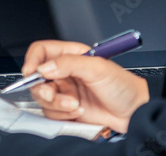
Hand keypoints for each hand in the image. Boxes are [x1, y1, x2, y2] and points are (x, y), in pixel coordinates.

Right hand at [22, 40, 148, 133]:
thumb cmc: (123, 86)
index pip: (42, 51)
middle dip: (43, 88)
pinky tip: (77, 111)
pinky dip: (62, 114)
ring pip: (43, 97)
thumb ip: (69, 63)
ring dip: (56, 103)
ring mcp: (65, 91)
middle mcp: (65, 72)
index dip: (33, 60)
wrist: (134, 113)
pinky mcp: (66, 108)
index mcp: (71, 55)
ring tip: (74, 104)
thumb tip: (45, 67)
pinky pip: (51, 112)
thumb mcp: (97, 68)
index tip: (31, 72)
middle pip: (37, 77)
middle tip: (52, 94)